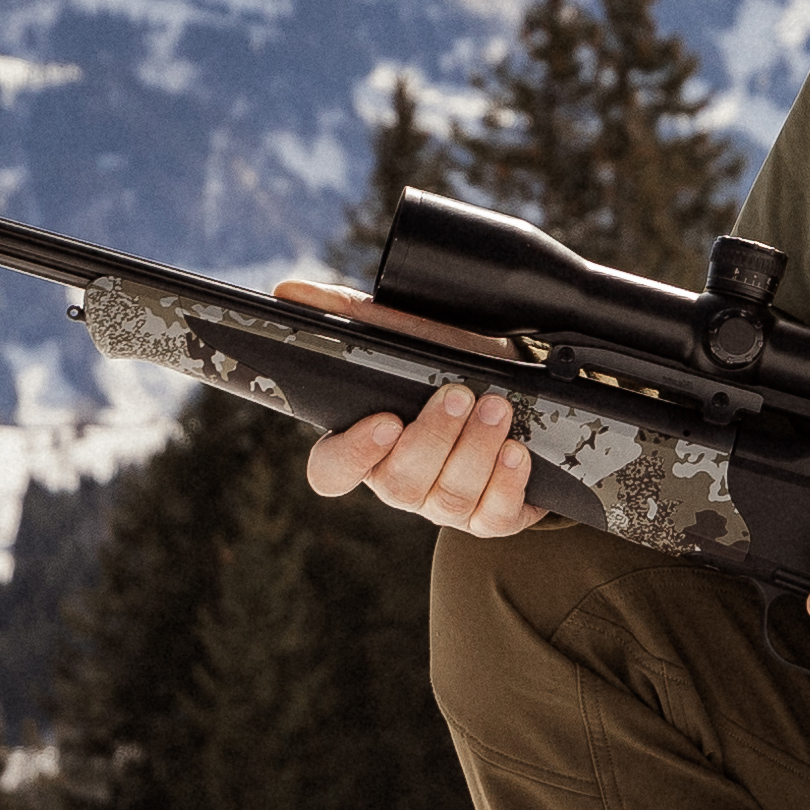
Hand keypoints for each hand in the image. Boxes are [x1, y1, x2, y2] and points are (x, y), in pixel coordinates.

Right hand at [281, 285, 540, 535]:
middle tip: (459, 395)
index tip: (384, 419)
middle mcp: (400, 481)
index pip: (332, 470)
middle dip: (433, 437)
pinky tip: (516, 451)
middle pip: (399, 481)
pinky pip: (493, 515)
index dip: (353, 454)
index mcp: (365, 444)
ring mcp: (443, 505)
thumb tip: (289, 292)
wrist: (519, 384)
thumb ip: (348, 316)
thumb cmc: (448, 362)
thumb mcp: (404, 334)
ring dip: (475, 449)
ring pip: (449, 496)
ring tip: (497, 409)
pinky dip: (506, 481)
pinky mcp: (490, 518)